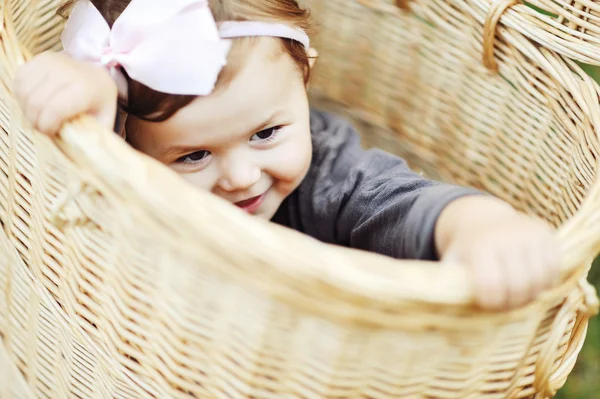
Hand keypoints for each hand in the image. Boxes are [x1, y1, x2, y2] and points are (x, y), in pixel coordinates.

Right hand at [13, 51, 117, 135]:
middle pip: (36, 102)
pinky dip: (22, 95)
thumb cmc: (99, 102)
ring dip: (26, 108)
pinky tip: (33, 101)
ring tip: (38, 115)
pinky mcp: (39, 57)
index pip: (54, 110)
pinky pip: (19, 80)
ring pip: (24, 91)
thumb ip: (94, 136)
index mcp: (84, 89)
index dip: (47, 126)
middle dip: (35, 121)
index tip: (50, 132)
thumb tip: (85, 153)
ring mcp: (51, 62)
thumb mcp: (104, 120)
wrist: (98, 75)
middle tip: (42, 127)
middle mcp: (66, 71)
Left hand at [436, 197, 560, 309]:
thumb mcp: (452, 263)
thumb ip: (448, 284)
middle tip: (505, 305)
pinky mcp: (546, 233)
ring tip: (517, 295)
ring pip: (540, 280)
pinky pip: (555, 268)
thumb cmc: (465, 252)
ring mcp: (529, 233)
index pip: (491, 286)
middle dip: (513, 303)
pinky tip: (531, 282)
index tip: (487, 304)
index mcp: (479, 245)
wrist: (481, 219)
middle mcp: (506, 236)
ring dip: (531, 295)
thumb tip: (440, 309)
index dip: (491, 302)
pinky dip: (546, 282)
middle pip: (519, 286)